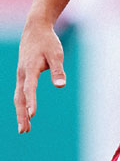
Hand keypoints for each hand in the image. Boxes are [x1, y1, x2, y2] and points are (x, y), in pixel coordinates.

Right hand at [14, 18, 65, 132]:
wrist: (35, 29)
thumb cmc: (48, 42)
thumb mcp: (56, 54)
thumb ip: (58, 70)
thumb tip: (61, 86)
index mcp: (30, 68)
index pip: (30, 88)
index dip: (31, 102)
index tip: (33, 114)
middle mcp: (22, 73)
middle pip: (19, 97)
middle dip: (21, 114)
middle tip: (24, 131)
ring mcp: (21, 74)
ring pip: (18, 97)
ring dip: (21, 112)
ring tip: (25, 129)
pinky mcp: (23, 74)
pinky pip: (20, 92)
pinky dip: (22, 104)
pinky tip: (26, 113)